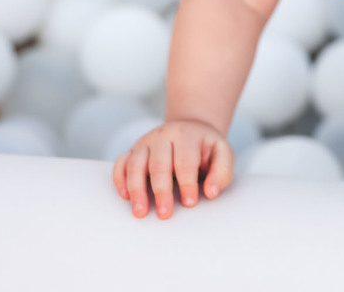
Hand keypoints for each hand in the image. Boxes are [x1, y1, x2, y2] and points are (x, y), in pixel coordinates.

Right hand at [112, 118, 234, 219]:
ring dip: (136, 189)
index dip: (187, 183)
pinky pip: (121, 163)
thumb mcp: (223, 154)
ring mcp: (146, 142)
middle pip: (158, 164)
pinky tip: (125, 196)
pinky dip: (120, 179)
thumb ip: (222, 172)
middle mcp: (163, 136)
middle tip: (164, 214)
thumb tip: (211, 192)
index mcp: (186, 136)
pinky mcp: (134, 150)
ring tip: (140, 212)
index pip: (185, 161)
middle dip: (161, 191)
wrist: (191, 128)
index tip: (190, 203)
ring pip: (136, 164)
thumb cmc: (206, 148)